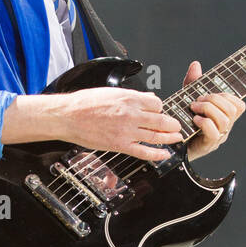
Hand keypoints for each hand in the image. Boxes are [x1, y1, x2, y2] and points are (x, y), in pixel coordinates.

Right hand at [58, 87, 183, 162]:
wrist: (68, 116)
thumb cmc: (85, 103)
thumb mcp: (111, 92)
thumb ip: (131, 96)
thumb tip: (146, 97)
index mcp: (129, 98)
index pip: (156, 103)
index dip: (160, 108)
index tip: (160, 112)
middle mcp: (131, 114)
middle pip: (161, 120)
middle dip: (172, 124)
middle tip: (177, 127)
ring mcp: (127, 131)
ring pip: (156, 136)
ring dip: (170, 138)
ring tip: (176, 139)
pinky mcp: (120, 145)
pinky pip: (144, 151)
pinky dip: (157, 154)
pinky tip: (165, 154)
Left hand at [182, 61, 245, 159]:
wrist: (172, 145)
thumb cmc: (184, 122)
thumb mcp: (189, 98)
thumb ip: (194, 82)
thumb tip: (196, 65)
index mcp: (225, 117)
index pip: (239, 105)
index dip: (227, 96)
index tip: (210, 94)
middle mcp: (225, 128)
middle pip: (232, 110)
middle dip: (214, 100)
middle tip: (197, 100)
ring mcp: (218, 138)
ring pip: (225, 120)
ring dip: (208, 109)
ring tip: (194, 108)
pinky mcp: (208, 145)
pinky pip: (214, 133)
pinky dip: (204, 122)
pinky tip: (194, 119)